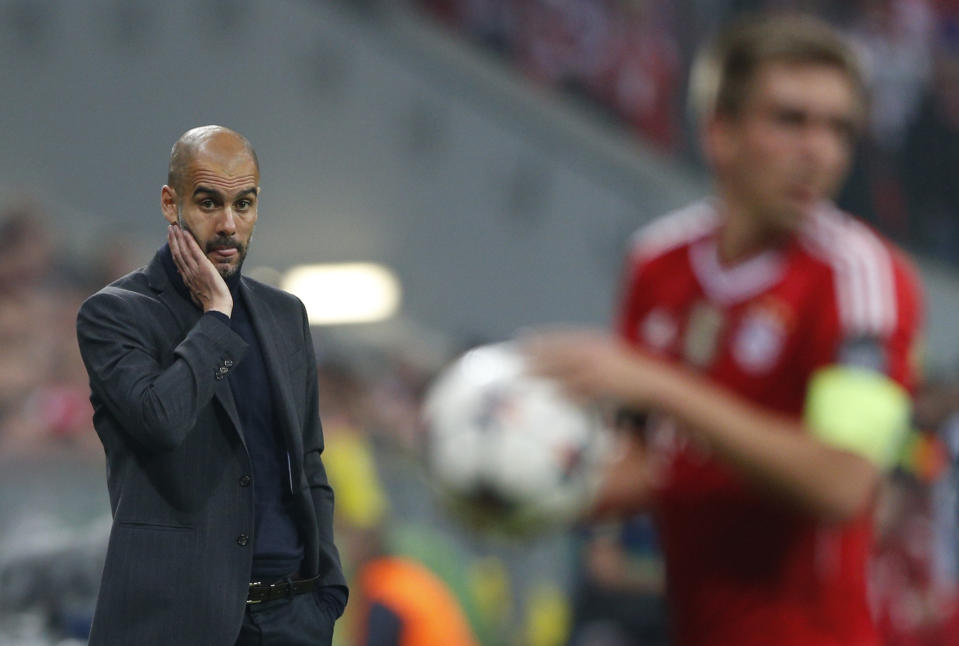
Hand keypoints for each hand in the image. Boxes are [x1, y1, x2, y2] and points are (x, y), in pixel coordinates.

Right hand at [168, 224, 232, 315]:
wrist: (217, 306)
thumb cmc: (210, 301)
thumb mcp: (197, 291)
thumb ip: (191, 282)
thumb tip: (185, 277)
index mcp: (187, 278)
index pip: (177, 260)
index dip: (173, 248)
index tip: (171, 239)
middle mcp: (188, 272)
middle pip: (177, 253)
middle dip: (173, 239)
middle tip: (170, 227)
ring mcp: (195, 269)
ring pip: (183, 251)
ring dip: (178, 237)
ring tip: (175, 227)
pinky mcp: (203, 267)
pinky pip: (195, 252)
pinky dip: (190, 241)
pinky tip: (186, 233)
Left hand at [522, 328, 664, 406]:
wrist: (659, 385)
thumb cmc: (634, 376)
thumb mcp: (613, 359)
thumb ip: (592, 358)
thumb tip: (570, 364)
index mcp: (598, 343)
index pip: (564, 337)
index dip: (542, 337)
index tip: (522, 336)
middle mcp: (597, 353)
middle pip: (559, 351)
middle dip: (536, 352)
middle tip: (513, 355)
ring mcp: (601, 369)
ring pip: (566, 369)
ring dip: (544, 371)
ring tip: (523, 374)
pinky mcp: (607, 387)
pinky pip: (581, 389)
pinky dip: (565, 391)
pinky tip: (551, 395)